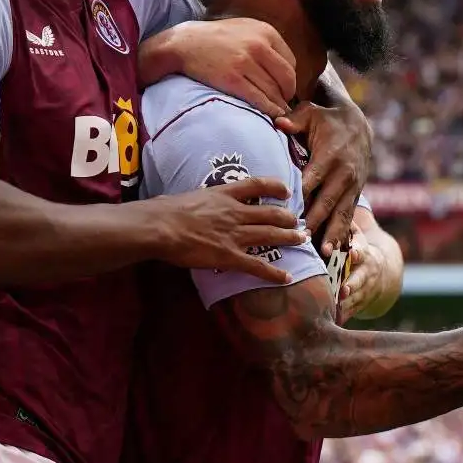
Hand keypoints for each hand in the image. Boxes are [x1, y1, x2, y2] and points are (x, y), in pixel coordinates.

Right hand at [145, 176, 307, 284]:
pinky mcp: (230, 256)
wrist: (161, 227)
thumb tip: (190, 203)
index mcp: (224, 194)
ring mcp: (235, 234)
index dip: (274, 187)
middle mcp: (235, 212)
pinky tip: (286, 277)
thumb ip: (198, 200)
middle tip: (299, 223)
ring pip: (270, 235)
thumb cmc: (165, 210)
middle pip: (270, 213)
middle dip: (288, 218)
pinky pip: (257, 266)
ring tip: (301, 240)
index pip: (256, 185)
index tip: (285, 191)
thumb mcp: (187, 197)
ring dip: (289, 238)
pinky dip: (274, 273)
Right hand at [156, 19, 295, 117]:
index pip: (290, 62)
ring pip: (273, 91)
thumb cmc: (215, 37)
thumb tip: (283, 65)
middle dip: (287, 94)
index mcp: (266, 32)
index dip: (290, 79)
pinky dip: (268, 109)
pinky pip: (258, 99)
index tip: (285, 88)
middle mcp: (259, 46)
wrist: (184, 43)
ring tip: (278, 112)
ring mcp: (245, 63)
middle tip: (284, 103)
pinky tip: (271, 115)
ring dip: (278, 105)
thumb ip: (265, 42)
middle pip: (286, 78)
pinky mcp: (232, 79)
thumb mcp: (245, 28)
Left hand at [275, 101, 372, 247]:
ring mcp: (352, 186)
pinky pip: (349, 216)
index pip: (312, 180)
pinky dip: (343, 234)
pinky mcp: (356, 193)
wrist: (359, 124)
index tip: (286, 214)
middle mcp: (343, 174)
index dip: (300, 198)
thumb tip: (279, 122)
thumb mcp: (311, 113)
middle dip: (314, 222)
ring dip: (333, 234)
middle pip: (327, 202)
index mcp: (329, 156)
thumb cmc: (326, 119)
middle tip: (300, 239)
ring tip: (324, 253)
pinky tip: (337, 251)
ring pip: (341, 214)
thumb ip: (294, 120)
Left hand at [338, 222, 402, 323]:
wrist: (383, 271)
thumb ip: (345, 226)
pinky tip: (334, 321)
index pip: (361, 251)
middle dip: (352, 284)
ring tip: (336, 307)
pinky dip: (344, 316)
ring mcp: (365, 290)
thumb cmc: (359, 248)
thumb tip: (329, 207)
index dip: (357, 253)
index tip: (353, 254)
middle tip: (343, 289)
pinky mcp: (360, 303)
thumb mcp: (357, 236)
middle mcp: (367, 273)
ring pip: (356, 297)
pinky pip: (352, 311)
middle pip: (360, 278)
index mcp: (364, 254)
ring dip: (347, 303)